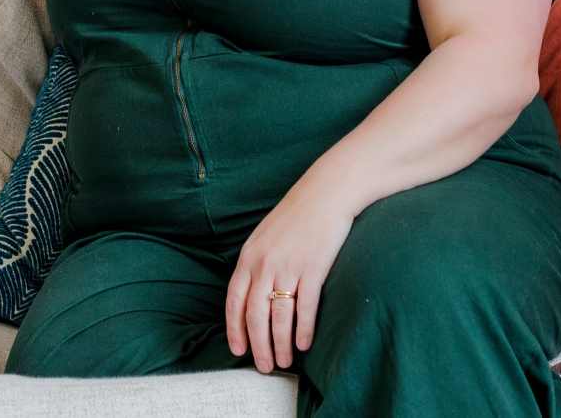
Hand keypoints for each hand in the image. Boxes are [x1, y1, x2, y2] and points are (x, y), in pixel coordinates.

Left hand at [225, 178, 353, 373]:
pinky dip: (304, 330)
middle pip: (255, 314)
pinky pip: (306, 307)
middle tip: (264, 366)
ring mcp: (288, 267)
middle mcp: (264, 264)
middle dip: (258, 345)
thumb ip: (257, 263)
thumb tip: (253, 293)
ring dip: (281, 343)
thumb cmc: (297, 215)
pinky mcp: (313, 269)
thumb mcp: (265, 236)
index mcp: (249, 256)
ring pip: (279, 316)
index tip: (237, 349)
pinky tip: (304, 345)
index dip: (234, 327)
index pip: (234, 300)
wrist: (326, 193)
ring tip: (285, 362)